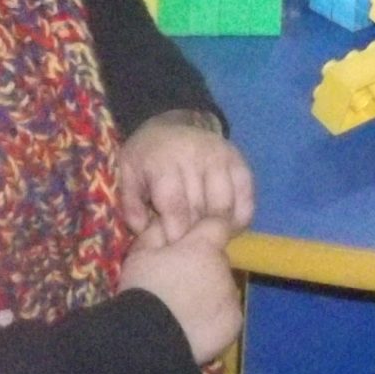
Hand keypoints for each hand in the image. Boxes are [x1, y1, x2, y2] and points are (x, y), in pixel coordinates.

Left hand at [120, 111, 254, 243]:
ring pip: (225, 207)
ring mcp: (220, 158)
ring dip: (218, 228)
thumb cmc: (147, 156)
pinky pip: (247, 198)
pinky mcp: (238, 162)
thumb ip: (131, 205)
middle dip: (195, 235)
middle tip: (189, 248)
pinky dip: (240, 218)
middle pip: (201, 210)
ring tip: (208, 238)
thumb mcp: (128, 173)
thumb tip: (143, 231)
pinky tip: (229, 227)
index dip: (175, 233)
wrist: (170, 124)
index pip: (175, 206)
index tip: (172, 249)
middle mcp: (194, 157)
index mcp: (163, 162)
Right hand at [120, 216, 242, 362]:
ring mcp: (232, 297)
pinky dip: (215, 317)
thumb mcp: (139, 254)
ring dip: (209, 292)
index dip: (204, 233)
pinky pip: (227, 313)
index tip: (190, 245)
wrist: (148, 340)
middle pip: (219, 260)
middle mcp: (224, 268)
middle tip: (178, 283)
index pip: (217, 225)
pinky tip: (194, 325)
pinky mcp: (234, 323)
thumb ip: (156, 232)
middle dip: (203, 266)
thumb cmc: (142, 291)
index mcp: (203, 247)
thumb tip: (166, 220)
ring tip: (184, 309)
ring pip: (223, 287)